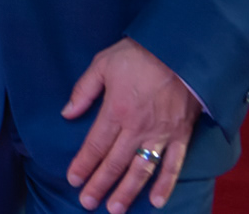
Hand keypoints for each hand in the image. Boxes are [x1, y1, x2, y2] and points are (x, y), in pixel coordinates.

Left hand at [62, 37, 199, 212]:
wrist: (180, 50)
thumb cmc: (138, 55)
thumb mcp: (102, 64)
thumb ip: (83, 90)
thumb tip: (66, 114)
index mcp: (115, 111)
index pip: (94, 145)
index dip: (83, 164)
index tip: (73, 180)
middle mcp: (136, 128)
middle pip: (115, 163)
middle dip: (100, 184)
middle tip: (88, 203)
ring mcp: (160, 134)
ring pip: (141, 169)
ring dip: (127, 191)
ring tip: (115, 209)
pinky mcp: (181, 135)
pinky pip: (174, 165)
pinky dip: (166, 184)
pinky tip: (157, 201)